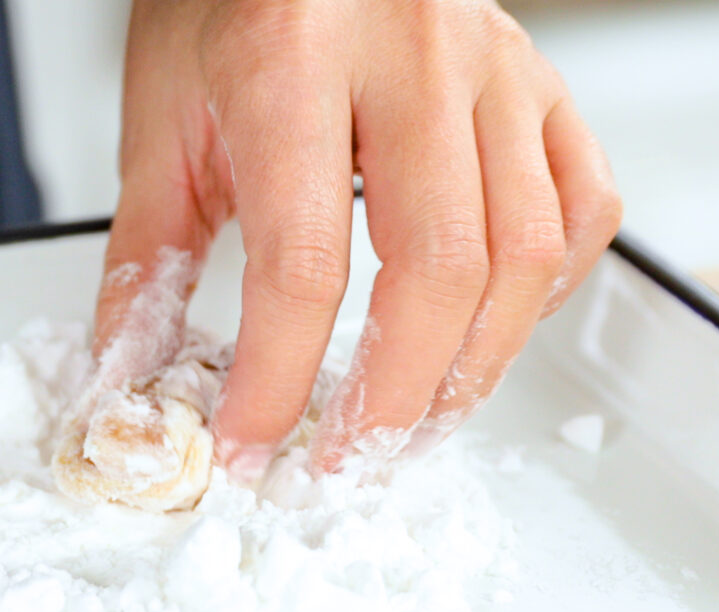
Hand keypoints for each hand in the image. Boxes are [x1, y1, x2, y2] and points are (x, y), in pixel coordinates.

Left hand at [97, 0, 621, 476]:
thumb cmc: (223, 2)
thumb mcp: (161, 120)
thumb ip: (151, 256)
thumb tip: (134, 376)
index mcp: (291, 57)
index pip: (302, 264)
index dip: (276, 383)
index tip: (250, 447)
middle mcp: (412, 52)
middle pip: (439, 271)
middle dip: (394, 399)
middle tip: (348, 460)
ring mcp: (494, 66)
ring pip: (526, 252)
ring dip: (475, 368)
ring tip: (417, 423)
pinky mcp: (542, 82)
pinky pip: (584, 205)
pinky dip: (546, 291)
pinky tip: (490, 328)